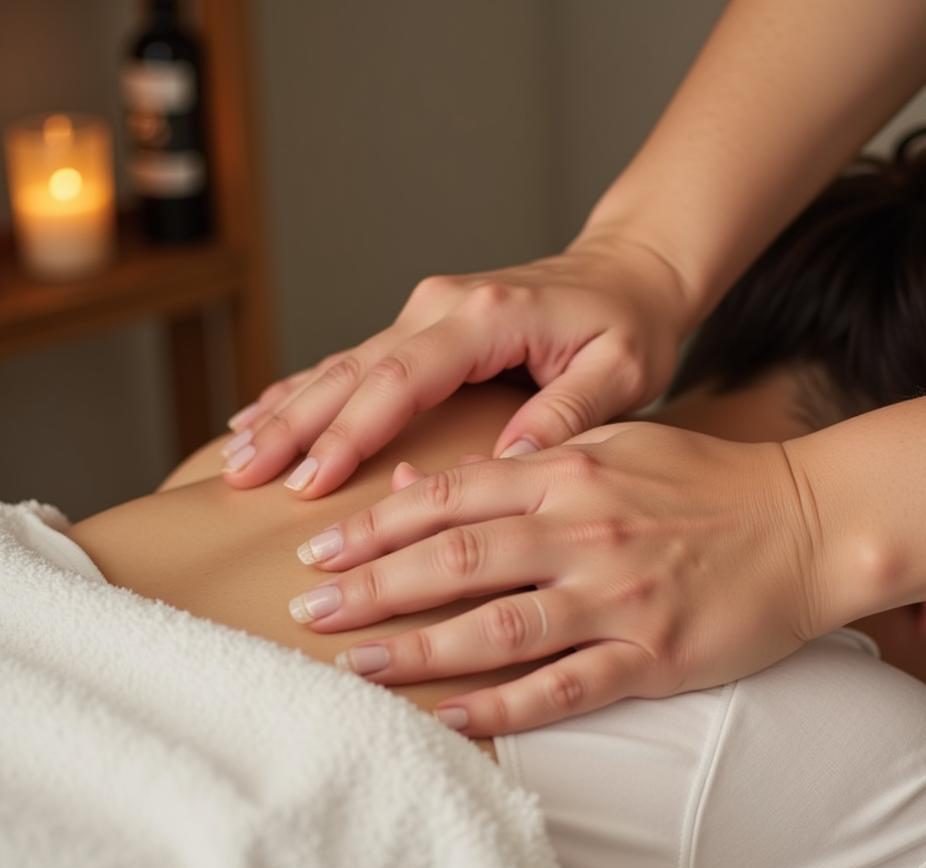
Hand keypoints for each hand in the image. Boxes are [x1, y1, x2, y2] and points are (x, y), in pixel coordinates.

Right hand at [220, 233, 691, 496]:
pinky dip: (307, 388)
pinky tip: (266, 412)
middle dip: (295, 427)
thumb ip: (568, 411)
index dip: (351, 433)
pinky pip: (355, 360)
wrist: (630, 271)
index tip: (309, 482)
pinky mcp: (424, 324)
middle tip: (243, 477)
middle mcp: (443, 307)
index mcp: (486, 318)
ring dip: (288, 411)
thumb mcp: (622, 369)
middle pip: (353, 370)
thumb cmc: (632, 324)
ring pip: (342, 365)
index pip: (402, 380)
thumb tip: (507, 458)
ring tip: (236, 455)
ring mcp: (428, 311)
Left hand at [287, 421, 829, 734]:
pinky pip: (563, 688)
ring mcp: (619, 597)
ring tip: (355, 666)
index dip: (376, 523)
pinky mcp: (654, 656)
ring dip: (420, 649)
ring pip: (498, 627)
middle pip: (457, 560)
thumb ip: (521, 461)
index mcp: (570, 472)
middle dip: (372, 586)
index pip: (450, 495)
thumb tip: (423, 479)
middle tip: (308, 611)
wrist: (808, 520)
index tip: (321, 549)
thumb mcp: (611, 445)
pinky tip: (447, 719)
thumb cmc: (704, 479)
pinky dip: (501, 706)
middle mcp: (585, 530)